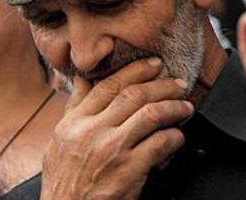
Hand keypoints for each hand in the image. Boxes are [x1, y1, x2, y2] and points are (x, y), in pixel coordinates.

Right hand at [40, 58, 193, 199]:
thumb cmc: (65, 182)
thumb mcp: (59, 141)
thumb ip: (74, 108)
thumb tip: (83, 78)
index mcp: (75, 122)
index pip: (109, 85)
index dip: (136, 70)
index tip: (154, 65)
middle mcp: (92, 131)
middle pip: (134, 95)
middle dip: (162, 85)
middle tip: (178, 84)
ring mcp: (112, 149)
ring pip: (151, 114)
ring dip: (174, 107)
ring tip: (185, 107)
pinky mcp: (130, 169)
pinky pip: (160, 143)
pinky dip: (174, 137)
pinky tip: (178, 137)